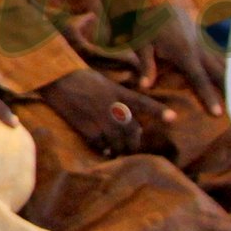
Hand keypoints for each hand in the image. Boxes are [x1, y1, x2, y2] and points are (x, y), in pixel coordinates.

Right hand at [39, 66, 172, 160]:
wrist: (56, 79)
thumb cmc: (79, 77)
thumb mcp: (104, 82)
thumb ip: (117, 97)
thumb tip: (126, 113)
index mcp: (118, 92)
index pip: (143, 102)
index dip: (158, 111)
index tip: (173, 118)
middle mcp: (112, 107)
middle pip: (131, 131)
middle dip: (134, 143)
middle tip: (133, 148)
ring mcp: (99, 119)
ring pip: (117, 141)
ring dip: (119, 149)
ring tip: (118, 152)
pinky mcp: (86, 128)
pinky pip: (100, 145)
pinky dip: (104, 149)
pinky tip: (104, 150)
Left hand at [141, 10, 226, 117]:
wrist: (160, 0)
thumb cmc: (148, 26)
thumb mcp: (142, 44)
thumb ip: (146, 65)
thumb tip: (144, 86)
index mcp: (185, 53)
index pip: (199, 79)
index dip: (209, 96)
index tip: (219, 113)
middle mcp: (200, 49)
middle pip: (220, 73)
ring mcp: (206, 44)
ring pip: (225, 65)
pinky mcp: (207, 41)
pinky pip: (222, 57)